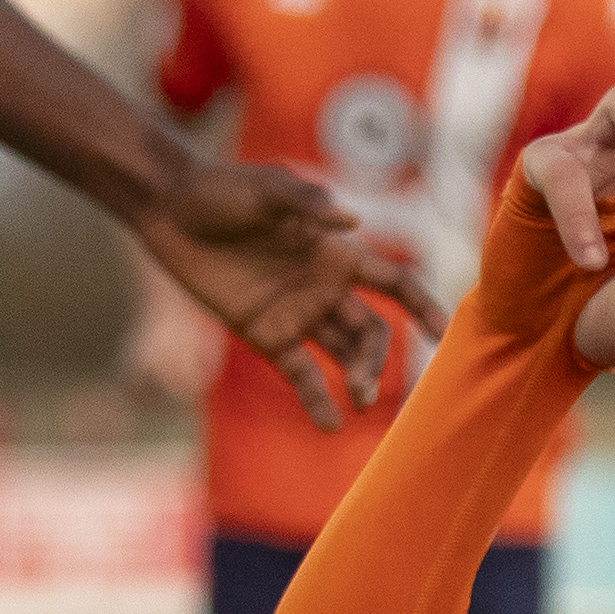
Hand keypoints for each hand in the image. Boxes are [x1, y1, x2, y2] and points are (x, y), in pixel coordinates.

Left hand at [135, 161, 435, 430]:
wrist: (168, 210)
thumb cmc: (219, 190)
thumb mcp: (263, 188)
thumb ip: (305, 202)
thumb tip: (352, 221)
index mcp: (337, 254)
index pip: (394, 286)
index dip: (424, 309)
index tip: (446, 335)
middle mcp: (326, 289)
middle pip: (372, 335)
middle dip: (375, 362)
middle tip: (363, 386)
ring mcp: (299, 316)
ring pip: (345, 357)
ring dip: (357, 381)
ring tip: (354, 402)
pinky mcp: (268, 337)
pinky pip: (303, 375)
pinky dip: (317, 401)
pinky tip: (329, 425)